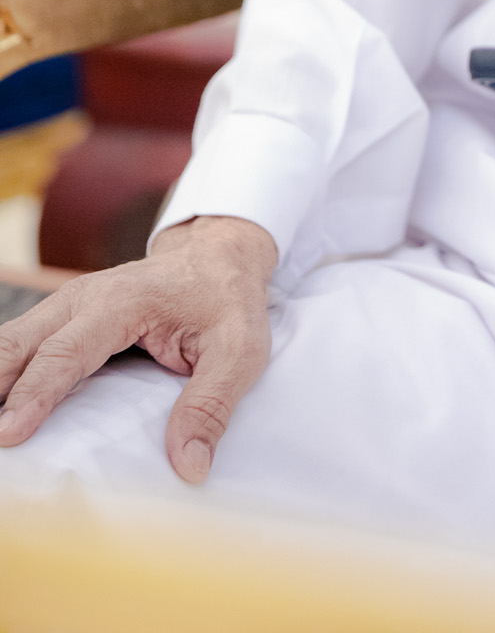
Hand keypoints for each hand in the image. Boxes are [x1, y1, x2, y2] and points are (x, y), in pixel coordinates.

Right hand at [0, 214, 275, 481]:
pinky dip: (3, 376)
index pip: (67, 351)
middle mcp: (83, 298)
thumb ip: (211, 405)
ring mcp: (67, 306)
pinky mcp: (62, 320)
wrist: (216, 257)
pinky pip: (19, 347)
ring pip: (10, 342)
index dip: (36, 394)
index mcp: (122, 302)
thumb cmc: (226, 302)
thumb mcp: (240, 350)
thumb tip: (190, 466)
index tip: (9, 435)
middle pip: (19, 344)